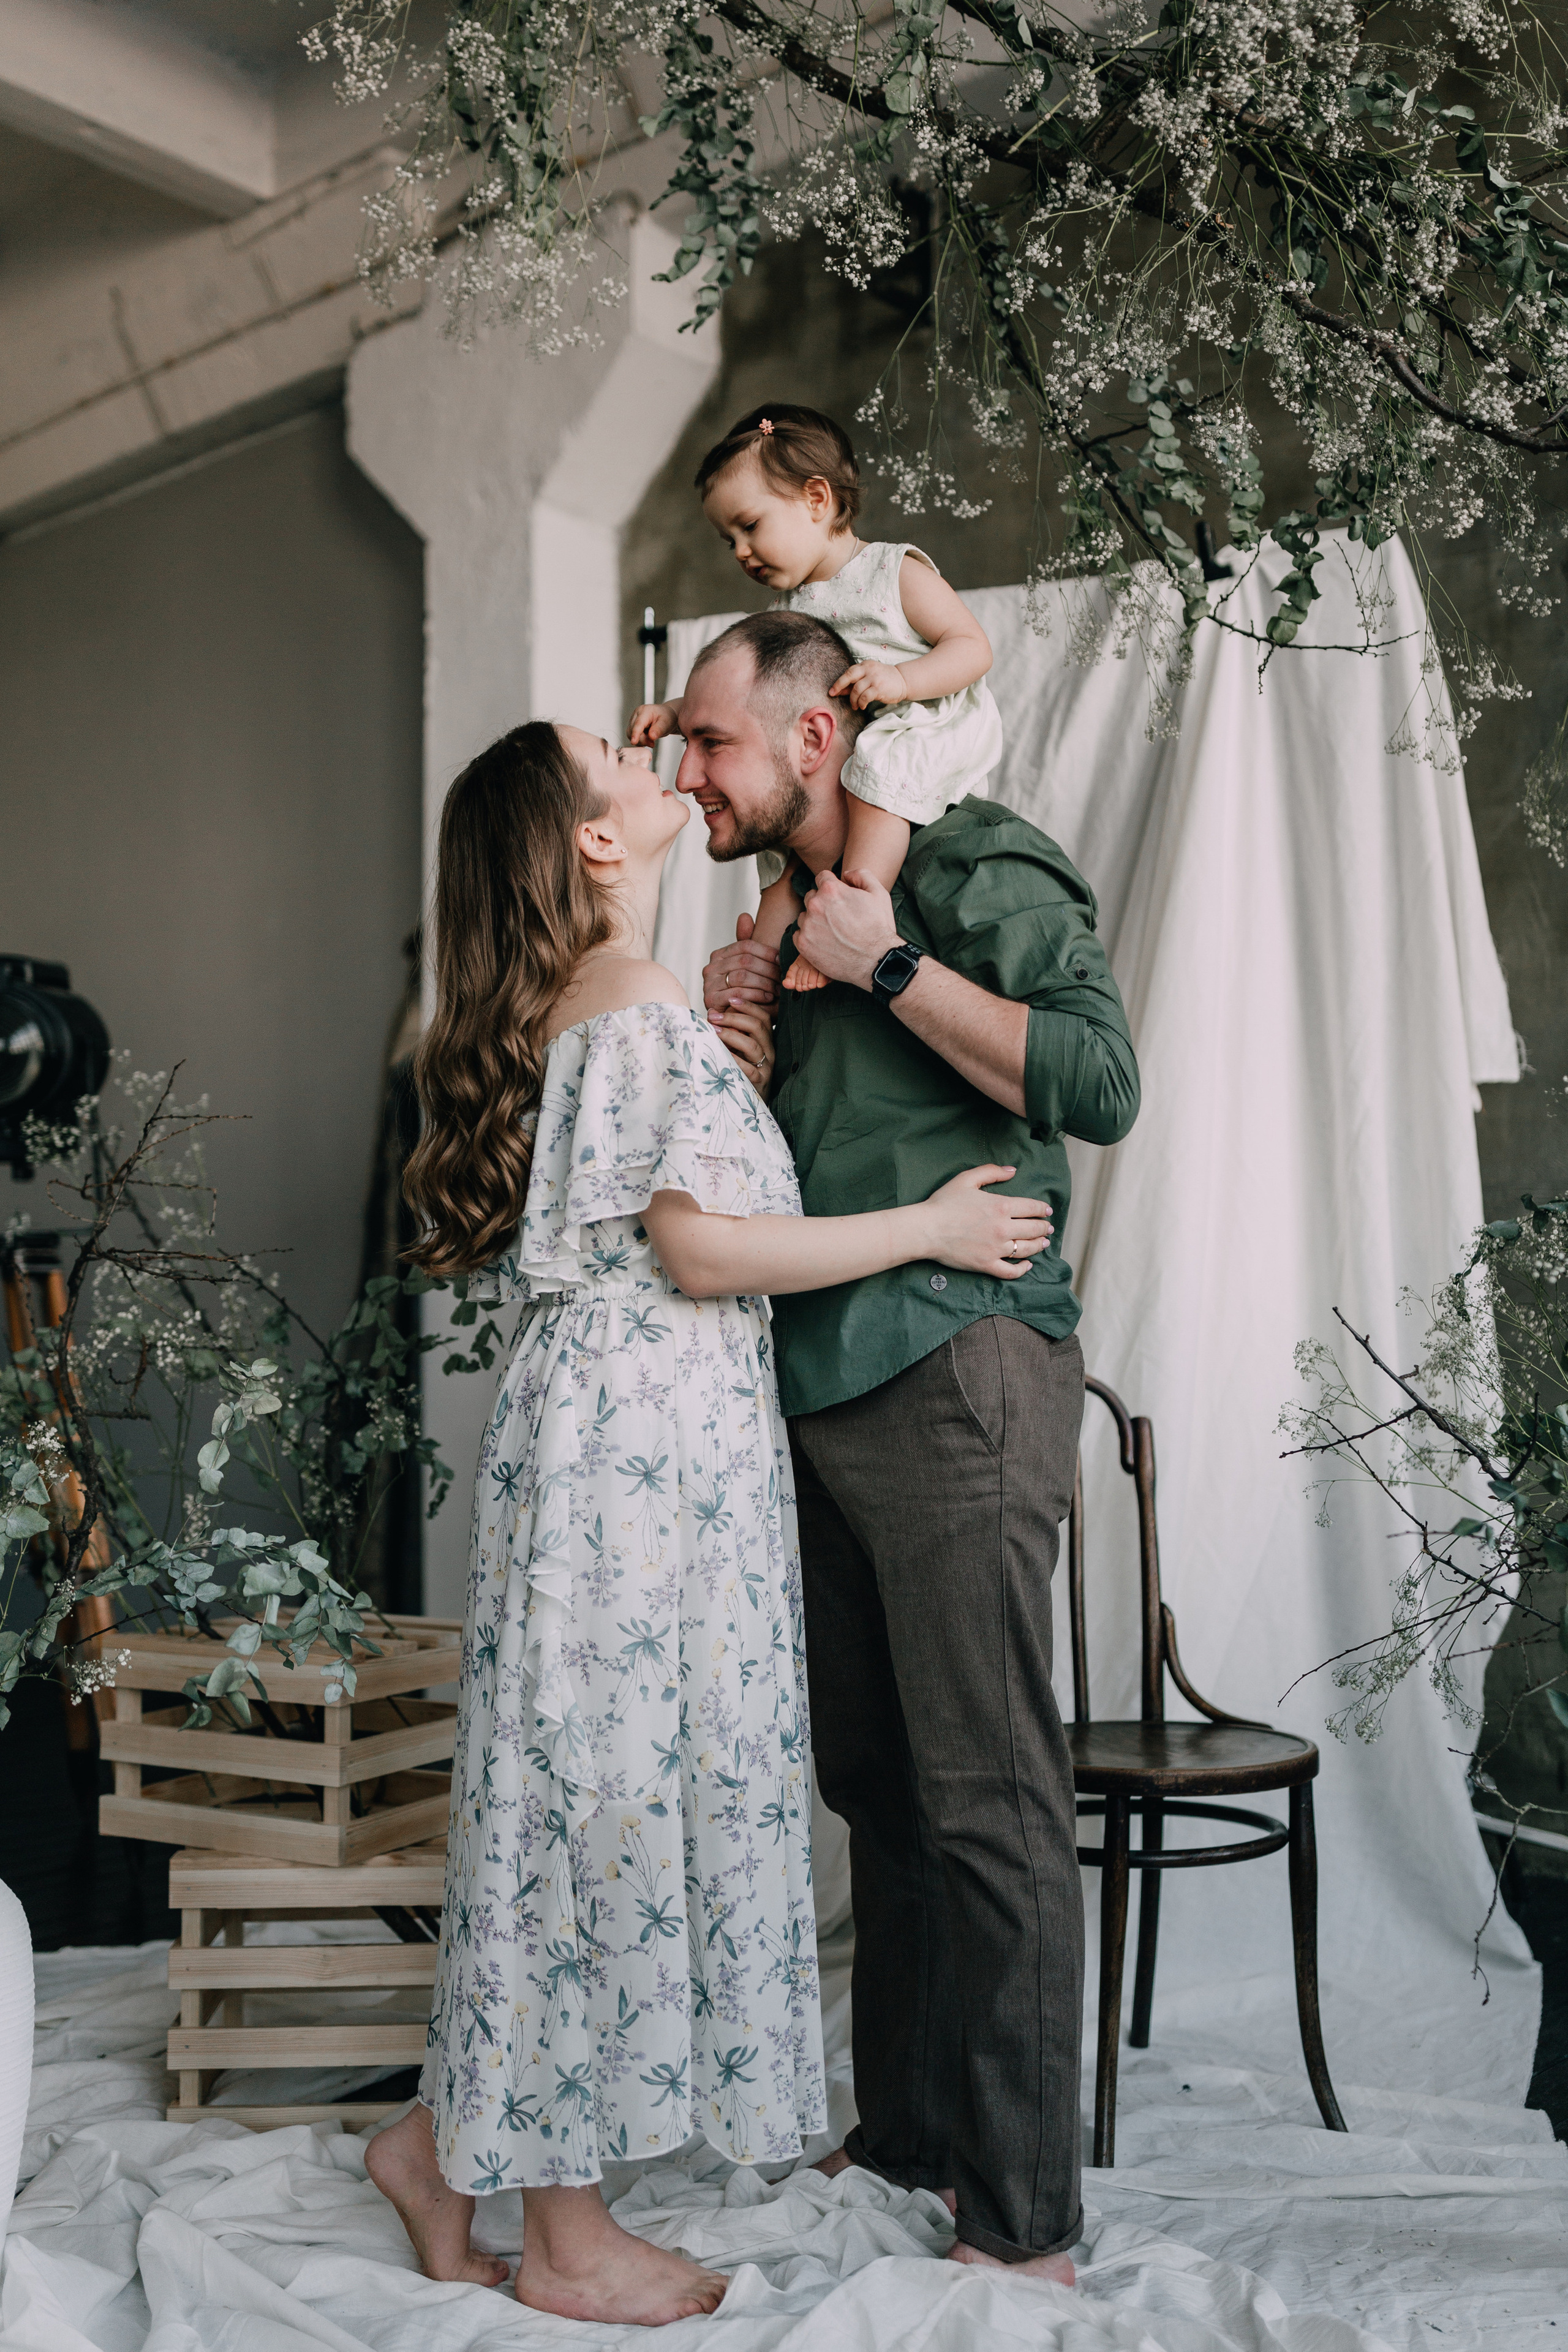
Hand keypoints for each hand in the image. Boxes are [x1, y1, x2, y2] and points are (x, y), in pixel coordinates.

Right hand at [629, 701, 679, 746]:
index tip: (634, 742)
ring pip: (630, 734)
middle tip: (652, 743)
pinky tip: (647, 740)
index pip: (638, 723)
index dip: (635, 733)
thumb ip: (659, 729)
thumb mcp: (666, 723)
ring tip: (651, 741)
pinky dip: (639, 741)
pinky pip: (632, 736)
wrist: (666, 716)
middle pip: (632, 730)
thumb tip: (651, 736)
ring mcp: (633, 720)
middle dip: (642, 740)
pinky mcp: (633, 726)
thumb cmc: (667, 717)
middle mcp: (637, 714)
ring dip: (640, 741)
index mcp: (645, 710)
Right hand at [703, 912, 779, 1015]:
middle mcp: (710, 967)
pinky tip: (768, 998)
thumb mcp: (748, 969)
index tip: (783, 960)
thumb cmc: (744, 993)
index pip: (746, 946)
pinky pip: (737, 993)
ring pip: (742, 976)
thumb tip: (744, 916)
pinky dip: (756, 995)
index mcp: (719, 955)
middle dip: (768, 969)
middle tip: (784, 977)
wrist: (734, 1023)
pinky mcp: (711, 1000)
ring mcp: (708, 983)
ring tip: (779, 989)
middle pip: (745, 960)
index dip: (767, 952)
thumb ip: (748, 945)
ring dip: (765, 983)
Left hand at [713, 1002, 774, 1096]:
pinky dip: (734, 1059)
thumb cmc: (742, 1073)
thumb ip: (731, 1033)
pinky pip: (748, 1069)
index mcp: (766, 1041)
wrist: (752, 1104)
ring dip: (731, 1035)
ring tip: (713, 1031)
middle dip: (734, 1018)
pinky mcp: (759, 1083)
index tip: (731, 999)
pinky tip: (722, 1054)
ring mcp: (766, 1067)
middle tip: (714, 1016)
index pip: (763, 1017)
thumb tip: (712, 1014)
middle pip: (758, 1027)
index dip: (748, 1006)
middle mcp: (769, 1052)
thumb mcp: (739, 1050)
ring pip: (752, 1045)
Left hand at [793, 869, 900, 991]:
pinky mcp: (803, 944)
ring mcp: (808, 925)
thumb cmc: (879, 927)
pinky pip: (799, 935)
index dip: (832, 885)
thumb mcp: (879, 893)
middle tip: (837, 917)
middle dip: (822, 903)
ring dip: (814, 920)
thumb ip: (861, 875)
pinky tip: (824, 942)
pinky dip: (809, 937)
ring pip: (805, 916)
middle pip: (812, 896)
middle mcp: (815, 905)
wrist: (875, 961)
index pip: (822, 877)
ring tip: (832, 932)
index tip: (838, 897)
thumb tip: (846, 873)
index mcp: (831, 889)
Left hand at [830, 660, 908, 710]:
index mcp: (865, 665)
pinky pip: (865, 697)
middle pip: (849, 676)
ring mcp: (874, 678)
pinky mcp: (879, 688)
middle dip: (839, 686)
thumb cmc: (884, 680)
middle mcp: (869, 669)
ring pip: (856, 690)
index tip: (832, 691)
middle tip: (834, 695)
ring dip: (853, 700)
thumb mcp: (869, 677)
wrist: (903, 681)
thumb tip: (839, 691)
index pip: (849, 672)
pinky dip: (861, 703)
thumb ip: (855, 683)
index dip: (839, 682)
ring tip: (855, 706)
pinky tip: (862, 706)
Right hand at [919, 1166, 1052, 1278]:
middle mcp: (1003, 1228)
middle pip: (1034, 1229)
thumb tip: (1012, 1170)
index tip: (1046, 1211)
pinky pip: (1010, 1271)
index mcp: (1001, 1206)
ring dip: (1039, 1246)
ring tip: (1043, 1244)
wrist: (926, 1229)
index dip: (1043, 1209)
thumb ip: (991, 1172)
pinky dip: (1022, 1269)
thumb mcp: (966, 1179)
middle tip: (1048, 1228)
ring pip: (1027, 1249)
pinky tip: (1027, 1265)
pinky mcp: (986, 1265)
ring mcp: (996, 1249)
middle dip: (1044, 1228)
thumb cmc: (943, 1203)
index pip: (1032, 1208)